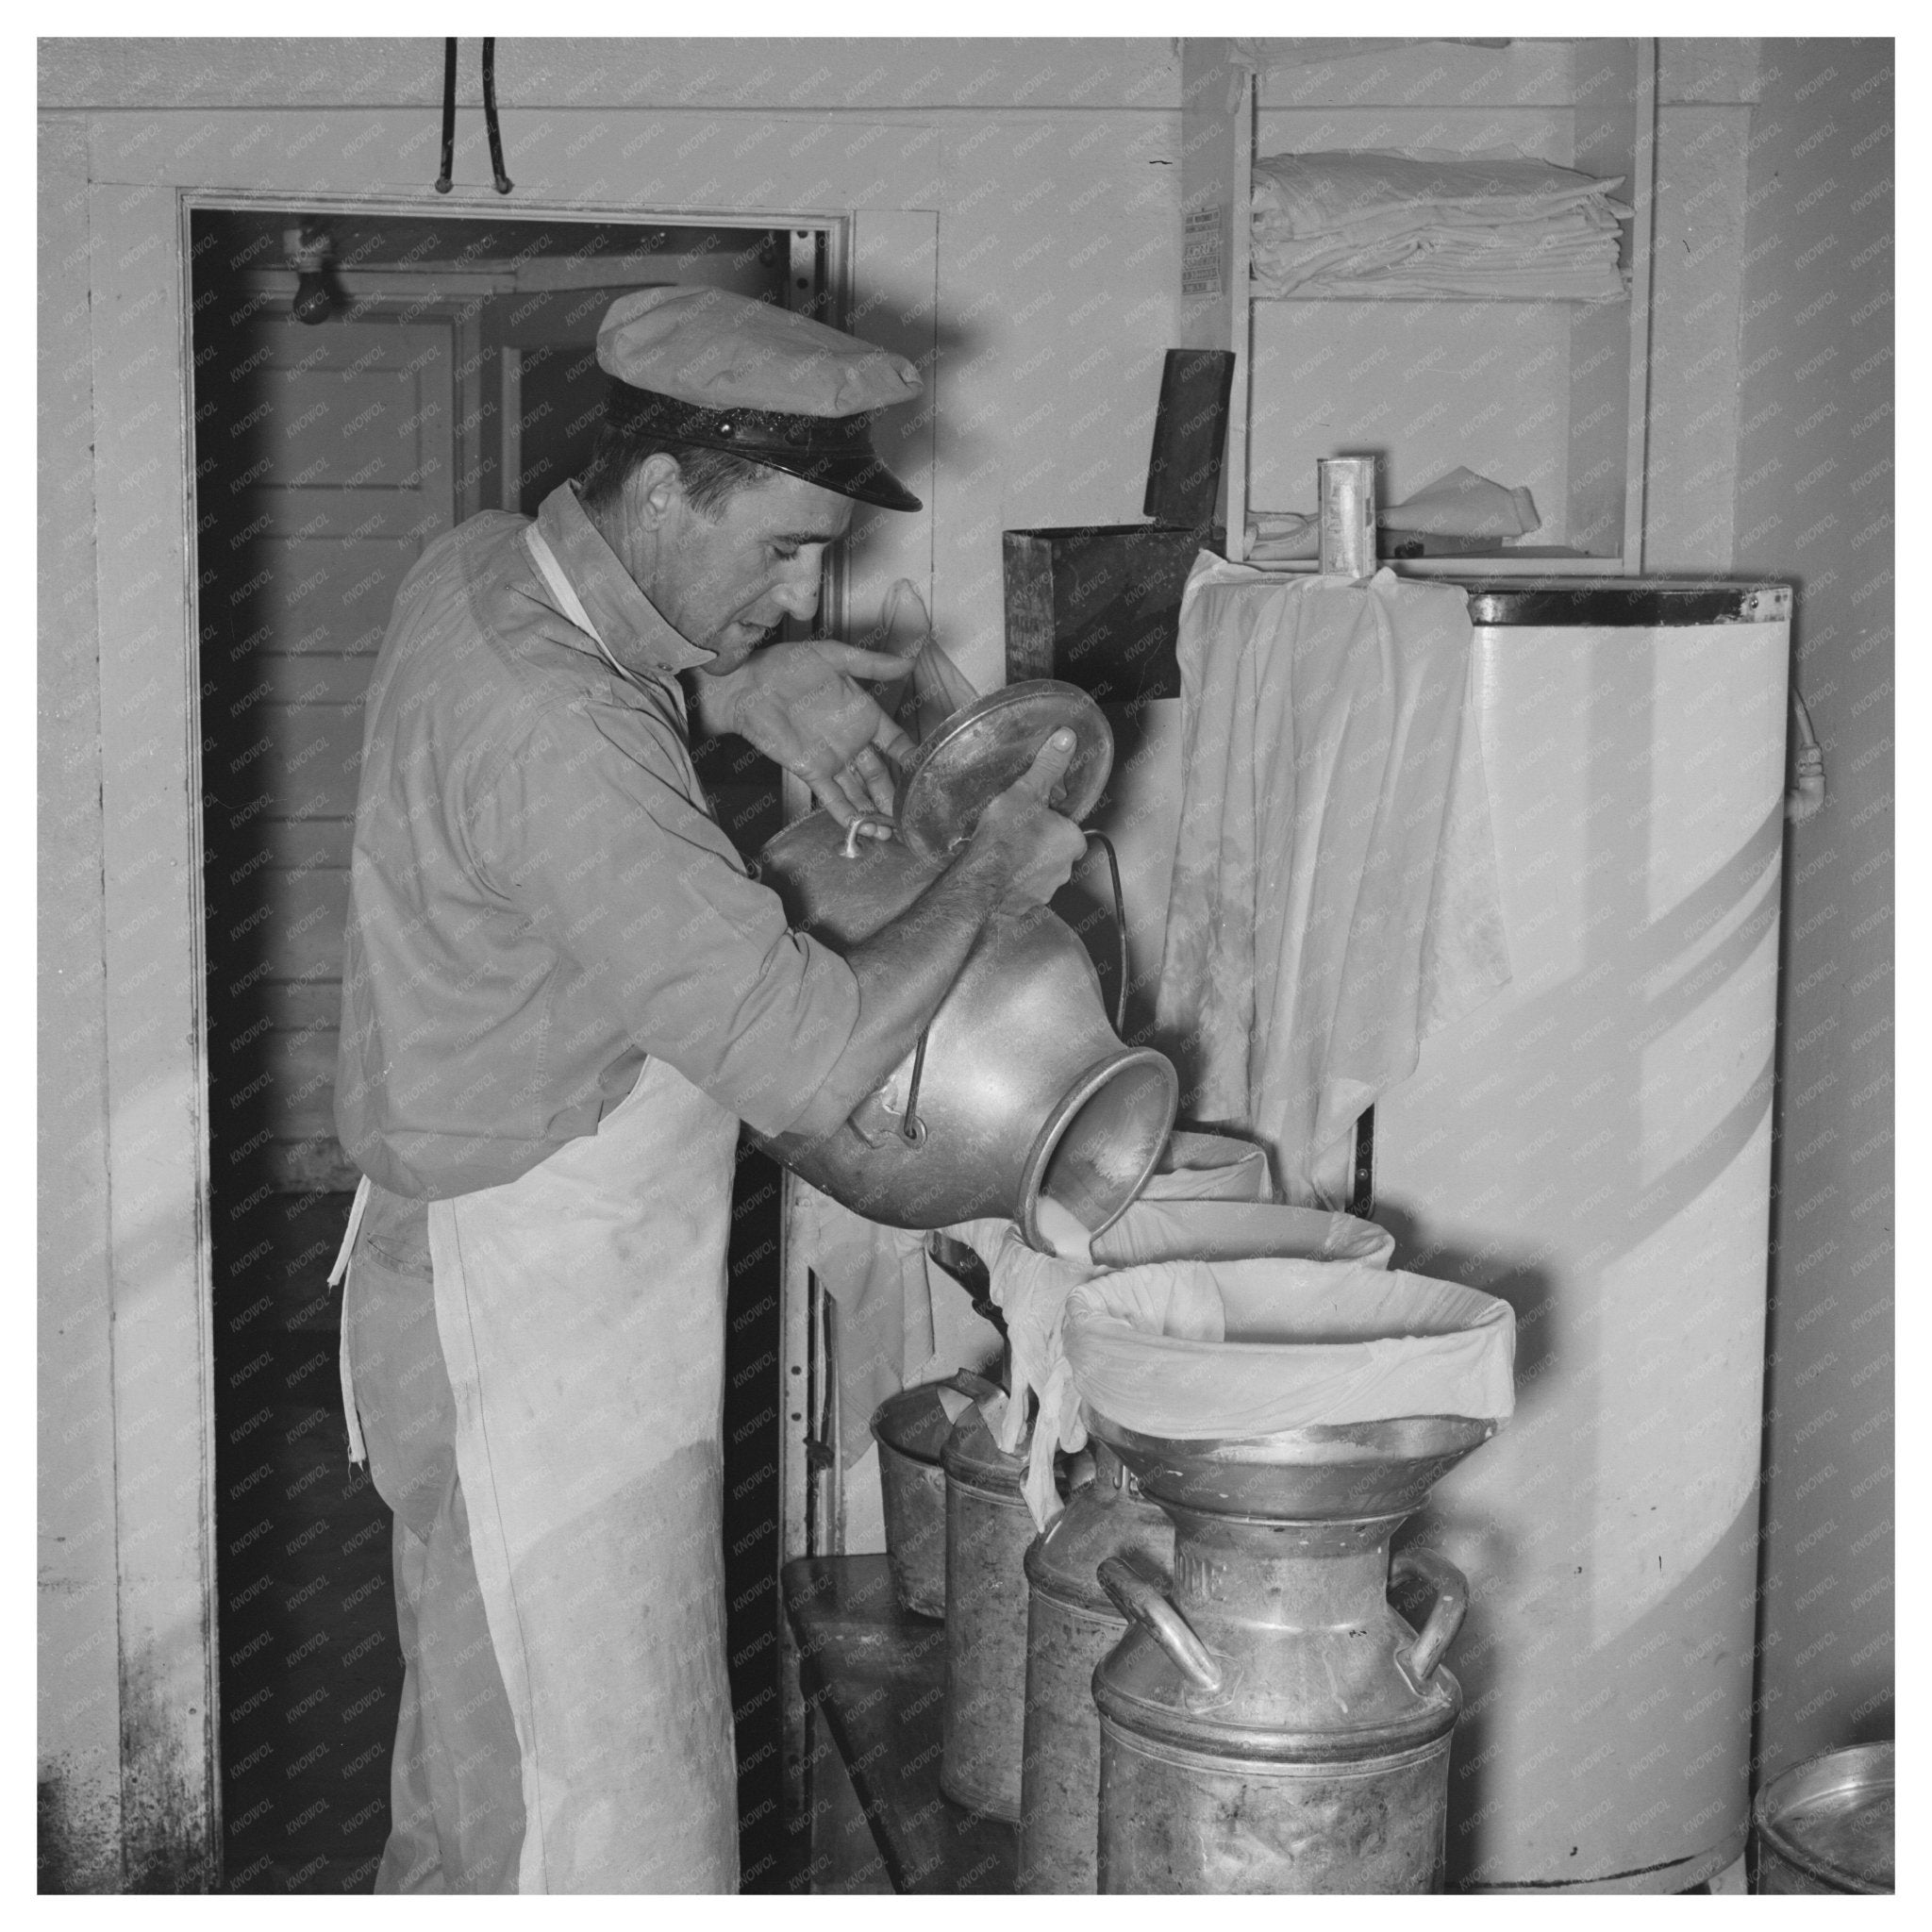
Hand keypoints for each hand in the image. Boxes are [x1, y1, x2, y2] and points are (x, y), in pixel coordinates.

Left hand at [696, 641, 914, 829]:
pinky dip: (848, 815)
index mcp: (861, 714)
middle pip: (879, 775)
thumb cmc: (786, 665)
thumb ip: (870, 664)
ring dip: (874, 812)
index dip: (909, 757)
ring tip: (890, 831)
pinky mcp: (811, 771)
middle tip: (909, 815)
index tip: (926, 771)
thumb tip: (907, 661)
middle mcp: (850, 741)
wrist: (748, 684)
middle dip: (893, 796)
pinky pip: (833, 798)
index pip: (894, 742)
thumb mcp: (833, 656)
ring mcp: (832, 759)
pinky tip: (863, 830)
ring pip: (859, 791)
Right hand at [965, 728, 1089, 906]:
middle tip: (1016, 831)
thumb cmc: (1005, 838)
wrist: (980, 881)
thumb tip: (1066, 739)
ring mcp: (1046, 891)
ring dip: (1026, 863)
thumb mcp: (1026, 792)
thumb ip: (1048, 767)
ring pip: (1040, 871)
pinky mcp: (1026, 905)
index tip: (1034, 816)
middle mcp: (1065, 870)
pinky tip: (996, 869)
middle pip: (1056, 850)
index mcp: (1073, 842)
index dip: (1051, 820)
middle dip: (1040, 842)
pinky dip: (1012, 881)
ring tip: (1003, 850)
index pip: (1070, 828)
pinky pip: (1023, 888)